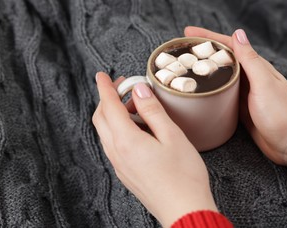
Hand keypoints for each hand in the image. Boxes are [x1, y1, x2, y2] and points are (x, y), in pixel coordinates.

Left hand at [92, 72, 217, 226]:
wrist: (184, 211)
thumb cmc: (183, 176)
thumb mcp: (172, 136)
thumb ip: (153, 111)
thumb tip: (139, 91)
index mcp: (126, 141)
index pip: (108, 106)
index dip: (104, 88)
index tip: (102, 76)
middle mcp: (117, 154)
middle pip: (101, 119)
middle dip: (108, 99)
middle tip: (123, 86)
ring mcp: (120, 165)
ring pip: (107, 132)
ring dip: (114, 114)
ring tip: (136, 106)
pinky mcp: (127, 173)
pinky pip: (114, 145)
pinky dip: (119, 129)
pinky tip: (138, 128)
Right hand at [185, 27, 286, 173]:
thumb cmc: (281, 114)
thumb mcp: (264, 84)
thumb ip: (250, 60)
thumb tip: (238, 33)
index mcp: (255, 67)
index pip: (228, 45)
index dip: (207, 36)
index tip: (188, 31)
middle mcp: (249, 76)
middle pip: (221, 58)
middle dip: (201, 50)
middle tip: (180, 49)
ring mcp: (244, 92)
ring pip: (219, 74)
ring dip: (203, 68)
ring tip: (184, 67)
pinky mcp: (239, 107)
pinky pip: (221, 92)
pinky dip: (208, 87)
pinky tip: (198, 90)